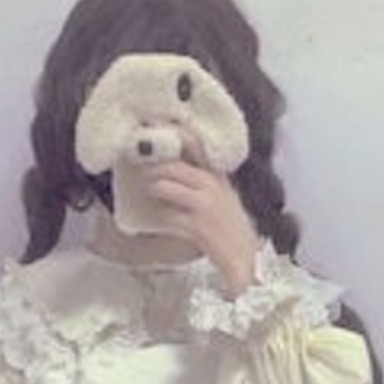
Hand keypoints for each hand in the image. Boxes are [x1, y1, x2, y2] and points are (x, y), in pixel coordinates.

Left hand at [145, 139, 258, 297]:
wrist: (245, 258)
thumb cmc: (232, 228)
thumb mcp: (224, 196)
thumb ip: (204, 180)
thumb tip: (174, 170)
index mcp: (218, 175)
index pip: (194, 145)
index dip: (173, 134)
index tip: (153, 126)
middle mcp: (212, 186)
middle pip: (173, 166)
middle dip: (152, 167)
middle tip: (138, 169)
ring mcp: (205, 206)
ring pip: (167, 187)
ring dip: (151, 188)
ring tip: (142, 190)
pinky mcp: (197, 228)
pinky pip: (167, 217)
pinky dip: (156, 216)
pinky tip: (150, 218)